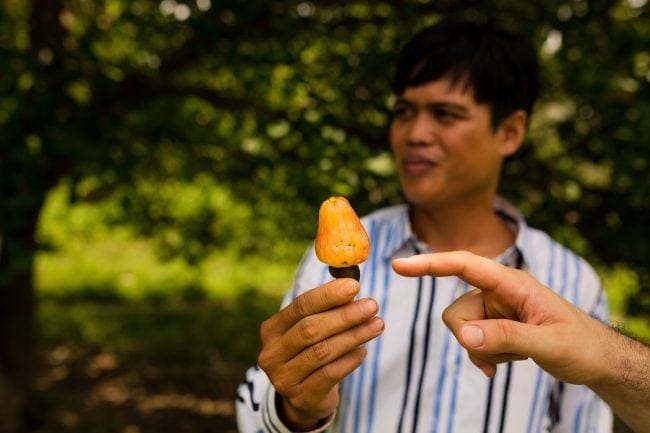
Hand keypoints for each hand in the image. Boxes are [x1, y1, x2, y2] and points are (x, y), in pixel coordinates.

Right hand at [257, 278, 383, 429]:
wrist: (304, 397)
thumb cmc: (311, 351)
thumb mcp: (312, 329)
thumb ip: (327, 310)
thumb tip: (353, 290)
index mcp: (272, 329)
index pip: (300, 306)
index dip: (327, 295)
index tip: (354, 286)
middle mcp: (272, 354)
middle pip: (310, 330)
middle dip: (345, 316)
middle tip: (372, 305)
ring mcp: (284, 378)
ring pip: (322, 352)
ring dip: (354, 336)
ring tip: (377, 325)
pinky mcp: (301, 397)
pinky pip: (330, 374)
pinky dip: (350, 360)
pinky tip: (364, 350)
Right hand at [392, 251, 609, 386]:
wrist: (596, 360)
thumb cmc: (581, 344)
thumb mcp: (548, 344)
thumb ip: (505, 337)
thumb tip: (463, 334)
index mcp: (511, 283)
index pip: (464, 265)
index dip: (429, 264)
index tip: (398, 266)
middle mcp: (498, 292)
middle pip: (456, 312)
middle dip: (472, 339)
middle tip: (506, 354)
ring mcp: (494, 309)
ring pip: (461, 329)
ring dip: (483, 350)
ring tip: (516, 356)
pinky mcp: (493, 326)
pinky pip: (469, 341)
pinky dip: (480, 356)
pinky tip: (500, 366)